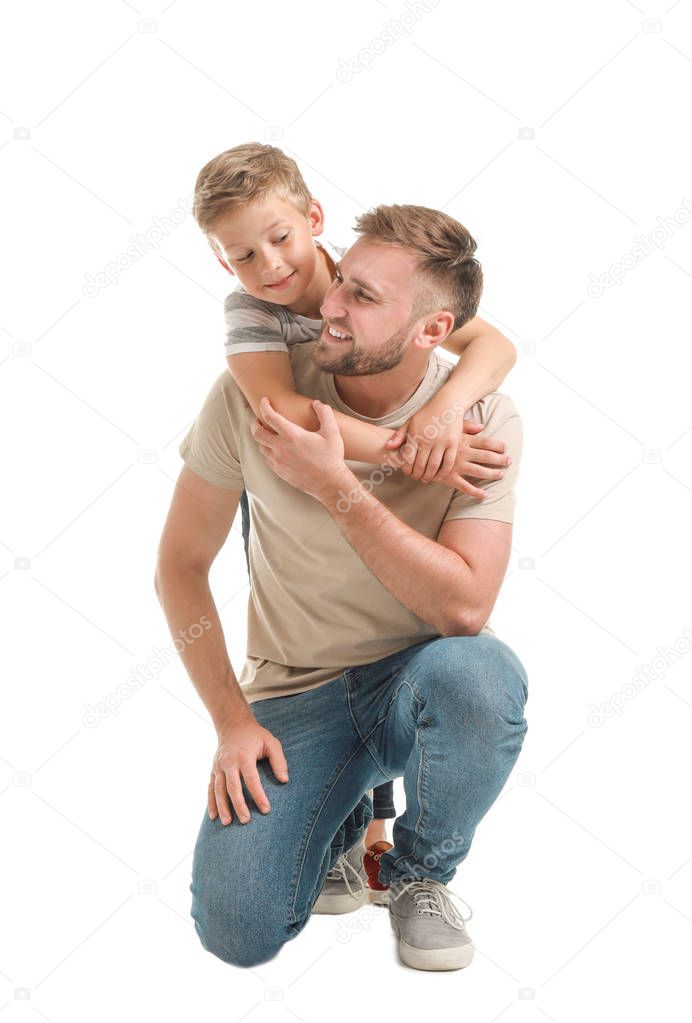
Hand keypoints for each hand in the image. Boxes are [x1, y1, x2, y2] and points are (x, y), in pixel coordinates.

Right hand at [209, 711, 288, 824]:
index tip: (266, 810)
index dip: (258, 795)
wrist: (232, 725)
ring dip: (222, 807)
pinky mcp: (213, 770)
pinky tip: (213, 817)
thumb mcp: (271, 742)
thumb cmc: (255, 736)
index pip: (251, 780)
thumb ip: (279, 760)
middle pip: (232, 787)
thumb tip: (284, 780)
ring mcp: (218, 766)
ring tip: (227, 823)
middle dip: (239, 805)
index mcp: (244, 756)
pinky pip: (210, 788)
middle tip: (246, 821)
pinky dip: (211, 803)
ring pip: (218, 790)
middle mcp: (229, 762)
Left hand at [250, 396, 347, 500]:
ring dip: (262, 438)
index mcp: (292, 435)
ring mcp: (278, 461)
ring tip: (267, 434)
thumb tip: (317, 403)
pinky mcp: (279, 471)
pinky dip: (267, 451)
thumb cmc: (331, 457)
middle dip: (255, 423)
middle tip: (258, 419)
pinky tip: (274, 449)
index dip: (264, 406)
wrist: (329, 483)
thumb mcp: (332, 432)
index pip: (270, 416)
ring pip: (261, 446)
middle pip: (257, 433)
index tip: (264, 401)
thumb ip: (325, 413)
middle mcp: (281, 448)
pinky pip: (267, 459)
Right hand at [385, 417, 510, 500]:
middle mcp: (461, 452)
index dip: (497, 445)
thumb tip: (481, 425)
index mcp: (461, 440)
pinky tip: (486, 495)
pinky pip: (465, 487)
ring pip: (479, 471)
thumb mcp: (447, 428)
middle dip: (500, 459)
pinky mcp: (449, 478)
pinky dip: (476, 492)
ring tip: (502, 475)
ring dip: (492, 474)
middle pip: (486, 456)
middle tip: (510, 461)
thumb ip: (465, 426)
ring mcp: (456, 466)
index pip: (484, 442)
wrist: (412, 450)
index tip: (506, 447)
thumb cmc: (430, 437)